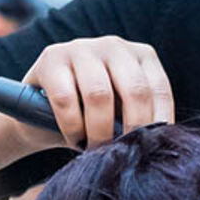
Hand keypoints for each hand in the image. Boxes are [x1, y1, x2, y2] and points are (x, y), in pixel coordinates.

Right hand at [24, 36, 175, 147]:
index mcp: (141, 56)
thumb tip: (159, 144)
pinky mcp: (51, 57)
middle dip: (132, 129)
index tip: (153, 149)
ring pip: (99, 95)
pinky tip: (75, 138)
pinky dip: (72, 127)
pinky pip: (66, 98)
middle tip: (125, 153)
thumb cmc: (92, 115)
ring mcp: (82, 47)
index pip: (159, 89)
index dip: (159, 123)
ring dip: (99, 131)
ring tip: (96, 150)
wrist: (40, 111)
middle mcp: (115, 46)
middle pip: (135, 90)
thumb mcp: (122, 113)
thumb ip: (140, 119)